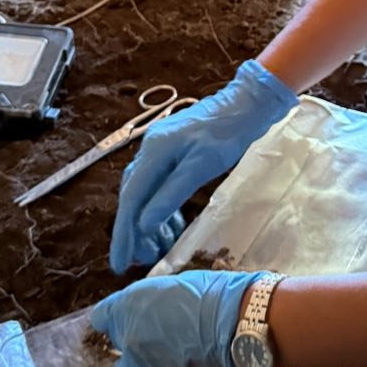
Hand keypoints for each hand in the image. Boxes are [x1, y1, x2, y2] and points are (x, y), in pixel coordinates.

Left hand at [90, 269, 261, 366]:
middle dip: (133, 340)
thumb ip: (160, 301)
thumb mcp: (179, 284)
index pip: (102, 316)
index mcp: (128, 303)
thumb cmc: (215, 295)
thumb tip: (162, 310)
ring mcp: (137, 363)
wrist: (236, 323)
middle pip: (117, 342)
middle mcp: (126, 334)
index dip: (113, 318)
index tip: (125, 319)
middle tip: (157, 338)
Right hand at [109, 59, 296, 272]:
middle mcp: (150, 150)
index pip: (130, 200)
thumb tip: (143, 224)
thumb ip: (171, 195)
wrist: (246, 103)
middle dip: (133, 231)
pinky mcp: (174, 152)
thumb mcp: (201, 167)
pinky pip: (159, 185)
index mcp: (153, 153)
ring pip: (145, 193)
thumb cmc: (227, 133)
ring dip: (148, 222)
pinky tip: (170, 226)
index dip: (124, 233)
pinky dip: (162, 208)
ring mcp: (161, 150)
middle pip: (134, 197)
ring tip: (155, 249)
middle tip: (138, 261)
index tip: (120, 263)